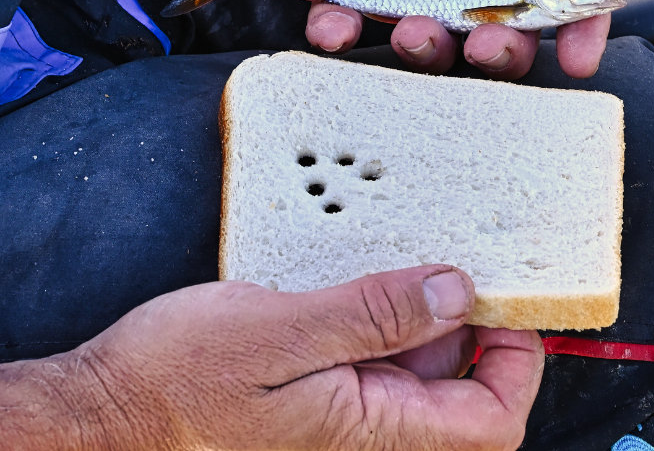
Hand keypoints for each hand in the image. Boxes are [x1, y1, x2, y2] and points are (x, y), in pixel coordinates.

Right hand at [1, 266, 543, 449]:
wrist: (105, 412)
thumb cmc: (176, 383)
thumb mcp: (280, 334)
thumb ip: (374, 316)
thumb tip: (458, 293)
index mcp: (373, 435)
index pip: (492, 420)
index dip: (517, 362)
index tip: (505, 302)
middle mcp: (371, 432)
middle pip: (465, 386)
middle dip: (472, 321)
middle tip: (456, 252)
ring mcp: (348, 411)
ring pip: (423, 364)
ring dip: (426, 310)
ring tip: (409, 252)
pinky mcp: (324, 389)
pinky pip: (379, 352)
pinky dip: (386, 311)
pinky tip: (367, 270)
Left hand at [218, 0, 618, 78]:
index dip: (580, 12)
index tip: (580, 56)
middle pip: (504, 10)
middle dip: (503, 45)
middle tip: (485, 47)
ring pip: (434, 24)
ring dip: (427, 47)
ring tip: (411, 30)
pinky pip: (351, 11)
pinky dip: (341, 30)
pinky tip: (332, 22)